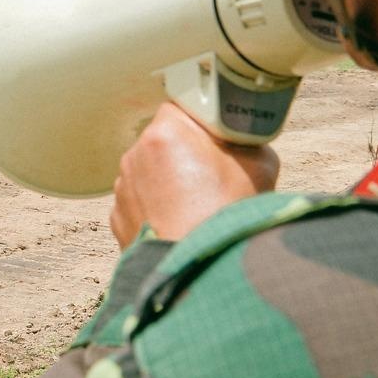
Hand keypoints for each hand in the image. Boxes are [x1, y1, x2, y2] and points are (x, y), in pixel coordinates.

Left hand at [109, 104, 278, 246]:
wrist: (199, 270)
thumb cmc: (229, 214)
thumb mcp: (260, 162)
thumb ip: (244, 140)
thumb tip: (239, 139)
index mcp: (165, 132)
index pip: (181, 107)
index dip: (203, 120)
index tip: (219, 137)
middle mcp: (135, 154)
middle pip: (164, 140)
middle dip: (185, 152)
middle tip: (214, 175)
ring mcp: (123, 188)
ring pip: (150, 172)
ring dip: (169, 181)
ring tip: (198, 206)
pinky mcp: (118, 218)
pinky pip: (141, 203)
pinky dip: (157, 209)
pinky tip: (181, 224)